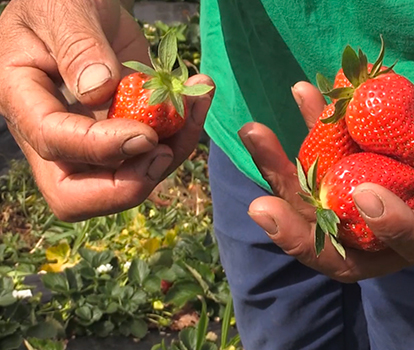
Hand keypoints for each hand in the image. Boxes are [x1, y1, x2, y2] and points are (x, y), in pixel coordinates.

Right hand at [0, 0, 213, 220]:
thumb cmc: (61, 0)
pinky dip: (181, 135)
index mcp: (22, 99)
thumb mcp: (63, 9)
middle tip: (165, 151)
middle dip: (126, 187)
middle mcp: (51, 132)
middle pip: (75, 196)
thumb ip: (77, 45)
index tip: (146, 133)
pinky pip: (151, 154)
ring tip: (197, 103)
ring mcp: (88, 141)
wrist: (82, 7)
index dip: (101, 148)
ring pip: (123, 181)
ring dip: (170, 155)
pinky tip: (199, 98)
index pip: (53, 143)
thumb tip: (98, 91)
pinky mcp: (121, 135)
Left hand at [239, 81, 413, 282]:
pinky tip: (303, 92)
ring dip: (284, 172)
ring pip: (322, 200)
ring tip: (255, 133)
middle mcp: (399, 228)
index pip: (412, 248)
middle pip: (343, 243)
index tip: (369, 194)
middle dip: (299, 230)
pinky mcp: (365, 168)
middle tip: (260, 205)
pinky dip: (314, 126)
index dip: (392, 228)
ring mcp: (376, 198)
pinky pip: (332, 154)